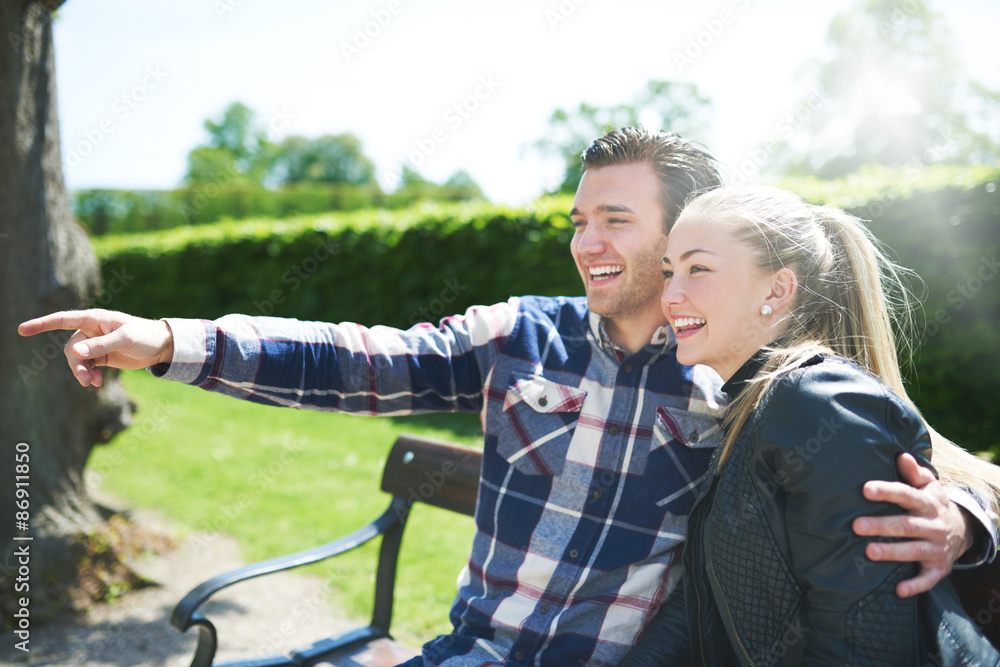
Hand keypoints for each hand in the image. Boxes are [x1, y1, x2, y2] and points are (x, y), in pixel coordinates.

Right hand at [18, 309, 173, 386]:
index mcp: (94, 318)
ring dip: (82, 372)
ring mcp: (95, 344)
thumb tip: (75, 352)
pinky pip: (86, 366)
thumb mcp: (124, 339)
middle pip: (71, 348)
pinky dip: (90, 375)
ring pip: (77, 360)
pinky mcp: (101, 356)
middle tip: (88, 379)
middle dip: (76, 364)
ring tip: (94, 383)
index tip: (22, 330)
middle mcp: (91, 330)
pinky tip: (98, 382)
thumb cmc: (145, 336)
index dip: (42, 324)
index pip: (63, 319)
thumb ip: (100, 345)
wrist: (161, 347)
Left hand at [852, 452, 972, 596]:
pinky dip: (915, 585)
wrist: (963, 530)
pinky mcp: (939, 568)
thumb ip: (914, 472)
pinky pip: (927, 579)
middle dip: (882, 525)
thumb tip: (901, 455)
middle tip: (856, 525)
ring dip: (892, 552)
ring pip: (914, 551)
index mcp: (928, 503)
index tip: (865, 489)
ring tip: (869, 552)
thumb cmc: (932, 504)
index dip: (887, 491)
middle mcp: (934, 525)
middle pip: (906, 525)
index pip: (906, 495)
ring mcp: (938, 548)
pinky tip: (898, 590)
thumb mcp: (928, 486)